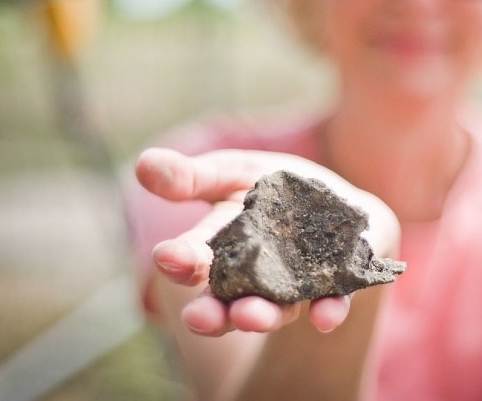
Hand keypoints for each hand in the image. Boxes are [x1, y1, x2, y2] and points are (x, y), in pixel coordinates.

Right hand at [135, 147, 399, 335]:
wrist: (335, 202)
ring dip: (262, 317)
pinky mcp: (338, 285)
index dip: (180, 260)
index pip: (194, 260)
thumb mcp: (232, 172)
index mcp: (220, 251)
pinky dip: (328, 310)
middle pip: (227, 302)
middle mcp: (252, 280)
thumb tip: (143, 162)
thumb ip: (192, 176)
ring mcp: (294, 287)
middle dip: (213, 311)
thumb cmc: (273, 188)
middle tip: (199, 317)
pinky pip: (333, 304)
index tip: (168, 258)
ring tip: (251, 317)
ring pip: (275, 310)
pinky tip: (325, 317)